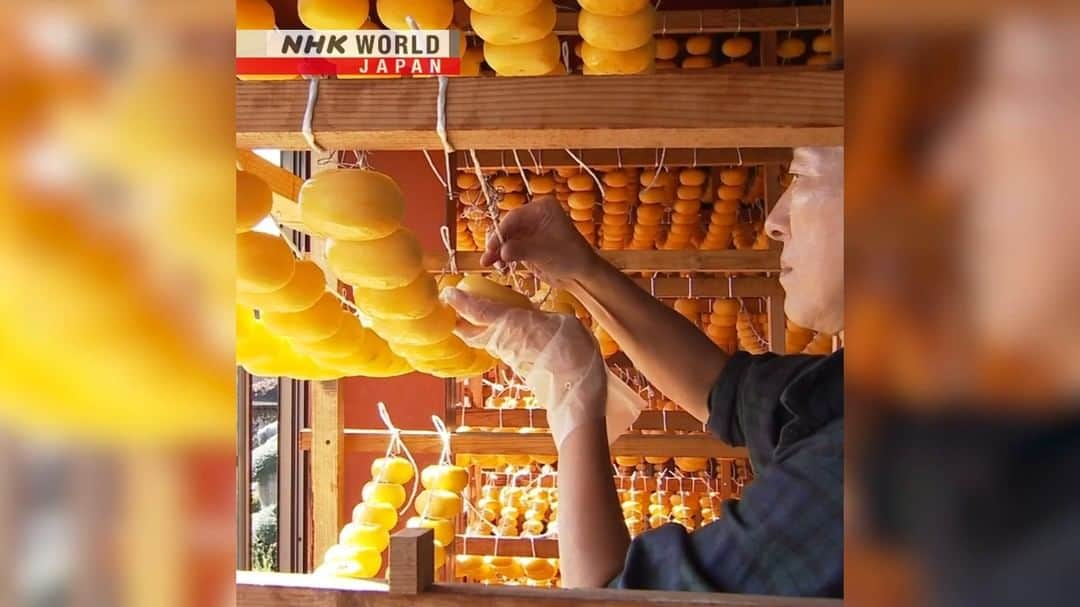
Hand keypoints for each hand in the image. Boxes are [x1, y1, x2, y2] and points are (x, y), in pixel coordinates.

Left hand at [442, 286, 607, 446]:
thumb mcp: (561, 321)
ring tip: (483, 318)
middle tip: (454, 309)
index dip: (460, 301)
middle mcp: (504, 341)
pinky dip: (500, 340)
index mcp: (512, 323)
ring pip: (486, 342)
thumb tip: (538, 316)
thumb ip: (544, 316)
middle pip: (470, 332)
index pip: (477, 311)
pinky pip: (503, 350)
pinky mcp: (518, 368)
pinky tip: (512, 334)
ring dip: (479, 331)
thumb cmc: (572, 351)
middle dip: (459, 321)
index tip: (448, 292)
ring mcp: (509, 357)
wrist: (575, 390)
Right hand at [480, 197, 598, 285]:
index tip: (492, 248)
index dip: (500, 233)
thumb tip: (501, 252)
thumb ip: (521, 250)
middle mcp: (534, 217)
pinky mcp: (527, 245)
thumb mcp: (543, 252)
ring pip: (506, 239)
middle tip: (488, 258)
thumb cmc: (570, 257)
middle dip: (497, 243)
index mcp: (542, 209)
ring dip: (497, 252)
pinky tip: (500, 266)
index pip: (514, 217)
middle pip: (507, 227)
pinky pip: (509, 248)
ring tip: (492, 265)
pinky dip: (503, 257)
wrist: (581, 275)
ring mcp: (530, 231)